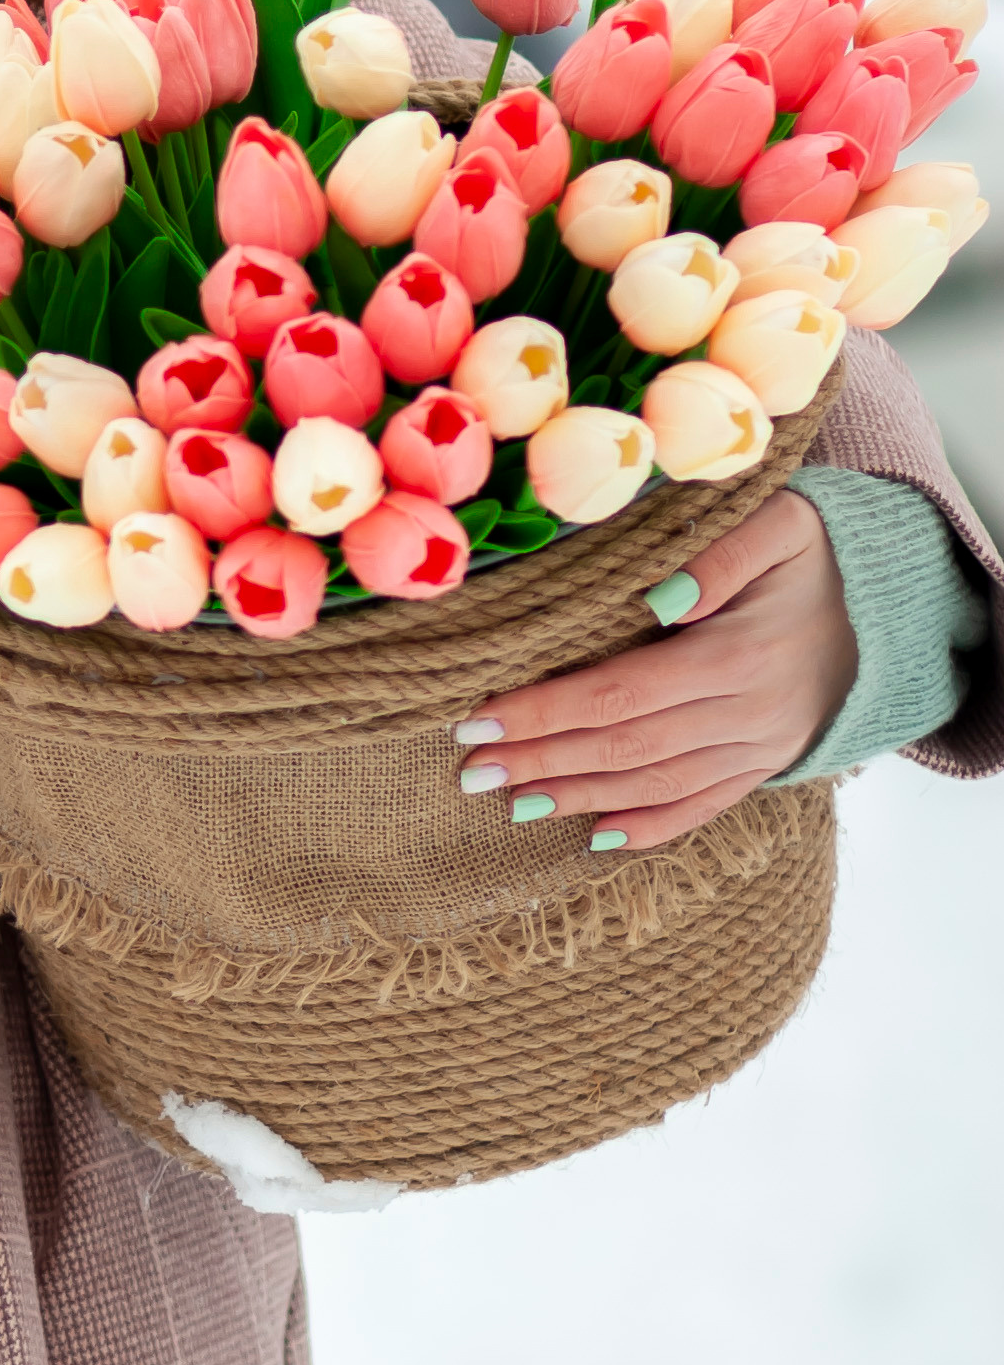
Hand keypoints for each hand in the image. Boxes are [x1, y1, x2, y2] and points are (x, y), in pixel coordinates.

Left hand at [453, 488, 856, 852]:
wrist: (891, 607)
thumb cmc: (817, 554)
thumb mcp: (781, 527)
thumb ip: (719, 555)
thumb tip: (659, 597)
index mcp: (737, 656)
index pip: (620, 693)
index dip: (545, 710)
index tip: (479, 718)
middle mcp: (747, 714)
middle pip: (625, 746)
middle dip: (542, 759)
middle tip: (471, 769)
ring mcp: (758, 748)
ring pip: (655, 784)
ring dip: (577, 796)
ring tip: (509, 801)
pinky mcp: (764, 765)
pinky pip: (702, 807)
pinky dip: (647, 828)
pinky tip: (594, 837)